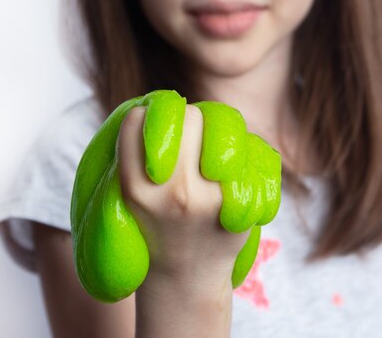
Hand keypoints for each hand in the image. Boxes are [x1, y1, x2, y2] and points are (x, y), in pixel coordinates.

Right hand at [70, 90, 279, 302]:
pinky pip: (251, 147)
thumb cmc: (155, 227)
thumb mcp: (130, 193)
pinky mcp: (242, 204)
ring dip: (218, 129)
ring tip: (212, 149)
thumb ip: (139, 149)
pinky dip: (246, 151)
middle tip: (191, 138)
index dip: (150, 116)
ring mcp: (212, 198)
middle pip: (188, 114)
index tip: (159, 129)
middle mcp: (174, 191)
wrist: (185, 279)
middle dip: (189, 119)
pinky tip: (234, 168)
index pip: (141, 117)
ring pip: (222, 123)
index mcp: (136, 187)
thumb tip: (166, 102)